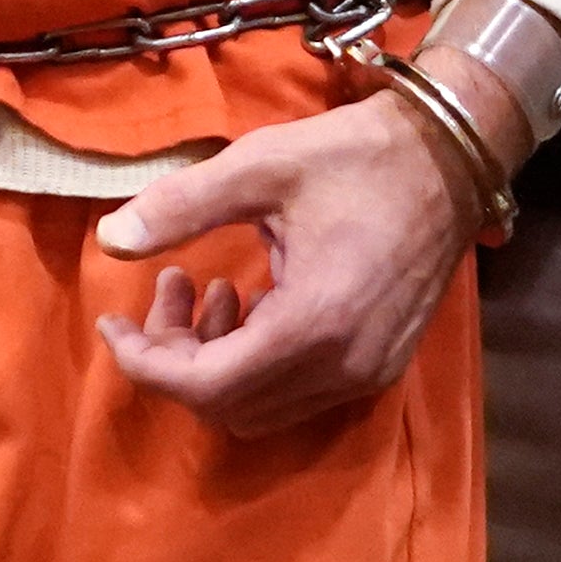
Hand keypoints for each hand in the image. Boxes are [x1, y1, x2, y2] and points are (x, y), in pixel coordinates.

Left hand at [91, 90, 477, 434]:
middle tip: (169, 285)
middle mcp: (343, 366)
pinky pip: (299, 391)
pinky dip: (257, 361)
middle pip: (228, 405)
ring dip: (216, 360)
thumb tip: (109, 239)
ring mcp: (368, 372)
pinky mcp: (381, 364)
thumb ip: (181, 206)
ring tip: (210, 287)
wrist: (452, 157)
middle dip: (177, 356)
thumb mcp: (261, 165)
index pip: (205, 386)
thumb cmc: (357, 155)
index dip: (145, 363)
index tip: (113, 321)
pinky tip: (254, 300)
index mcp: (312, 324)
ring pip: (262, 406)